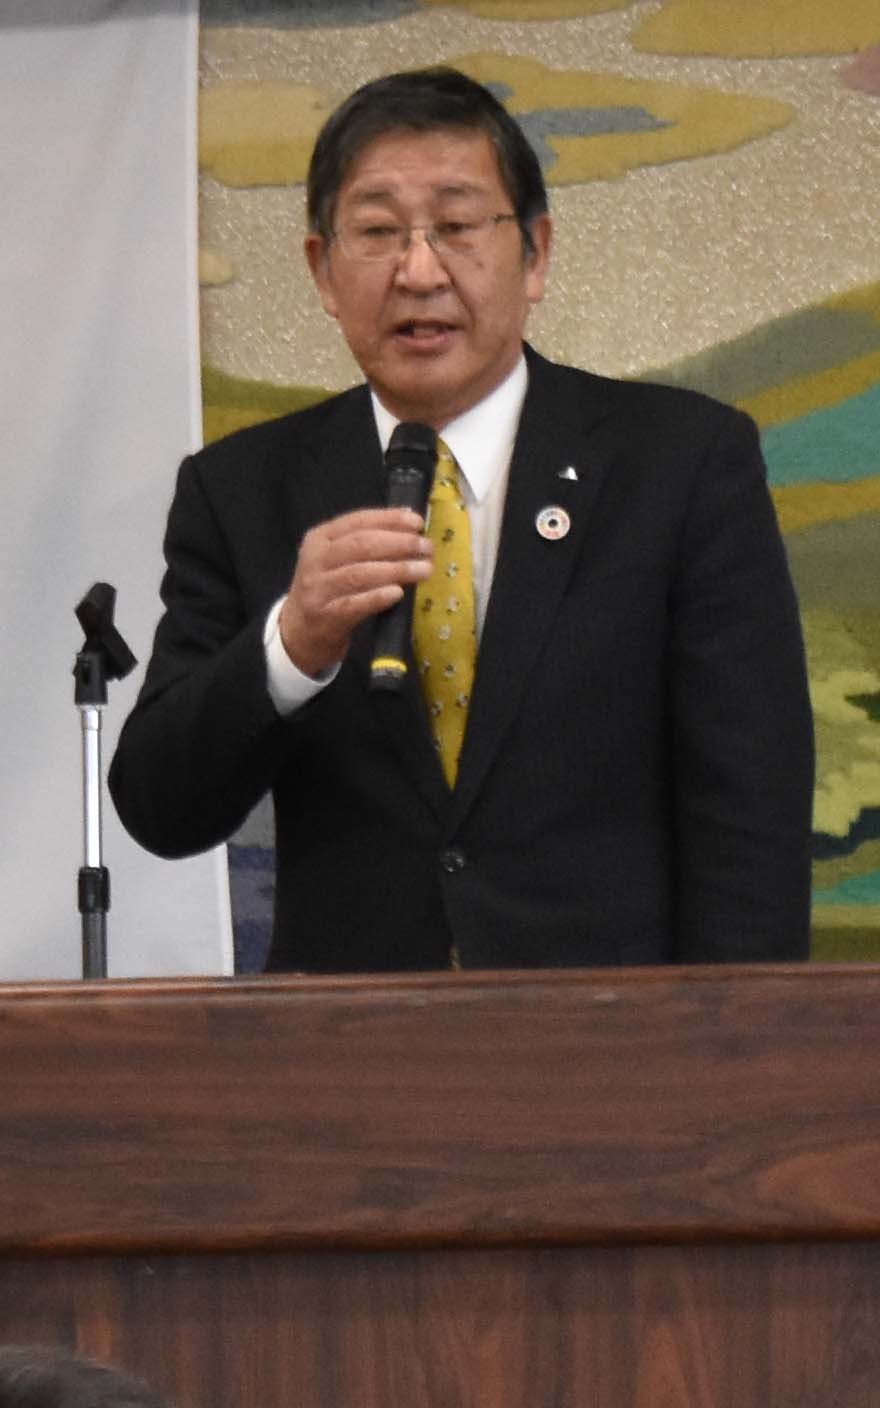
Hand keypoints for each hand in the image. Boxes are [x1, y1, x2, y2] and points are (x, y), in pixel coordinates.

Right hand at [279, 507, 432, 677]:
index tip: (417, 523)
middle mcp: (315, 560)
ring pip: (360, 574)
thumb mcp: (335, 561)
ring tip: (424, 570)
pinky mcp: (326, 617)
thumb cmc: (327, 590)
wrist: (299, 632)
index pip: (357, 522)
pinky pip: (355, 605)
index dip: (389, 519)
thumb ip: (364, 544)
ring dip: (397, 570)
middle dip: (398, 544)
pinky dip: (378, 597)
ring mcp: (318, 589)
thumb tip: (409, 527)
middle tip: (426, 548)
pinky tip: (398, 593)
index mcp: (320, 538)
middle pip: (360, 545)